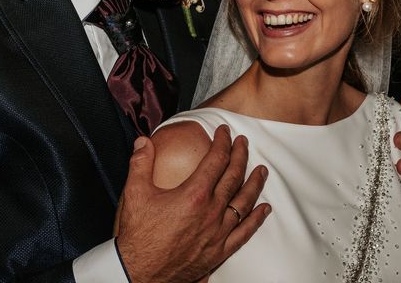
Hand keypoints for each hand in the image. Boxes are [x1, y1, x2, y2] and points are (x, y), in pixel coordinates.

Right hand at [116, 126, 270, 282]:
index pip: (216, 160)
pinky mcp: (219, 250)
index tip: (224, 132)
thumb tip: (144, 141)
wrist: (140, 273)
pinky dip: (256, 219)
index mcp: (194, 195)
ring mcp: (218, 232)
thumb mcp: (135, 194)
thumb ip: (141, 163)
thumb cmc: (138, 236)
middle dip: (240, 155)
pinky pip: (244, 232)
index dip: (222, 142)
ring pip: (244, 202)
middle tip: (243, 142)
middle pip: (233, 176)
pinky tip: (264, 208)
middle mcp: (211, 212)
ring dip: (254, 183)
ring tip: (262, 170)